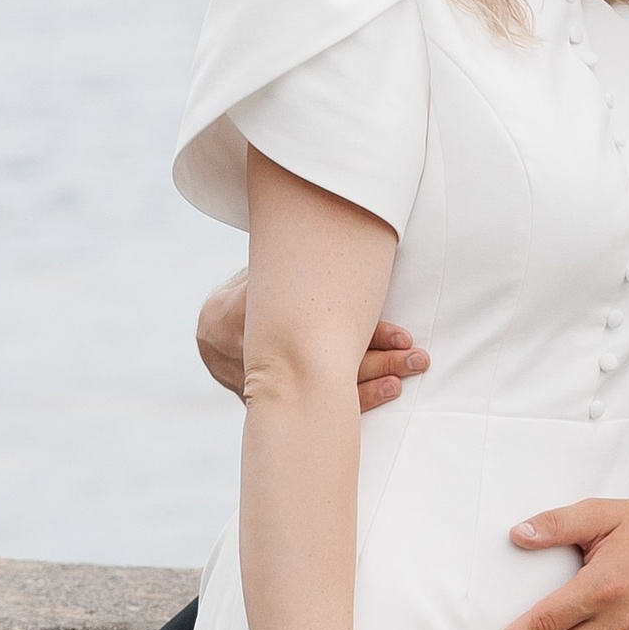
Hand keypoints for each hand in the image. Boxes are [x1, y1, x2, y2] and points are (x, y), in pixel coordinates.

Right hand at [196, 273, 426, 412]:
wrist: (210, 333)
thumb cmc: (250, 290)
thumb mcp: (262, 270)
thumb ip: (287, 261)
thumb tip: (326, 223)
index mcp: (256, 318)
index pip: (317, 328)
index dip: (366, 333)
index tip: (402, 334)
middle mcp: (260, 358)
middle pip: (328, 364)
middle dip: (379, 361)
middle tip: (418, 356)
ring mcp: (265, 386)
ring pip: (325, 391)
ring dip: (372, 384)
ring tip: (410, 371)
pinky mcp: (275, 404)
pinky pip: (318, 406)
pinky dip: (353, 401)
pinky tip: (387, 391)